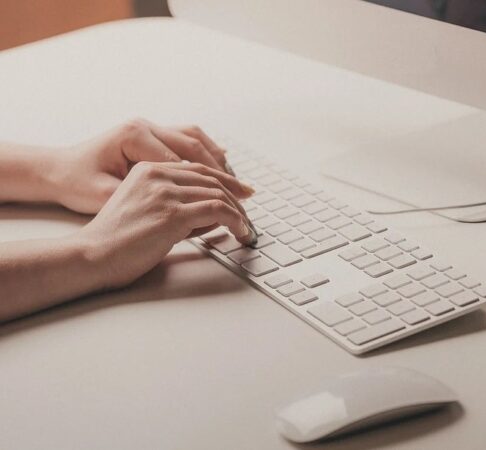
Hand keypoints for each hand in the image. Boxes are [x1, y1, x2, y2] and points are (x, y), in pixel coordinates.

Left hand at [51, 119, 241, 213]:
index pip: (183, 161)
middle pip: (195, 146)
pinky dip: (208, 150)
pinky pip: (188, 137)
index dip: (208, 185)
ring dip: (219, 160)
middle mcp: (144, 125)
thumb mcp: (106, 196)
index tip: (227, 204)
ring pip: (196, 137)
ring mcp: (149, 126)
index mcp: (134, 136)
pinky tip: (222, 165)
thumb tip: (181, 210)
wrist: (57, 169)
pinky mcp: (152, 133)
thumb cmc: (76, 183)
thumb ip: (145, 199)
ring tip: (238, 182)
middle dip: (223, 172)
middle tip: (245, 193)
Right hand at [76, 161, 255, 289]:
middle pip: (211, 179)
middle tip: (248, 210)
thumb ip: (177, 205)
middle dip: (236, 195)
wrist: (92, 255)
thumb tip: (214, 215)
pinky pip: (217, 210)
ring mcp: (165, 193)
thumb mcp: (146, 210)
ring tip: (245, 227)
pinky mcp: (172, 214)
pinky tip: (239, 231)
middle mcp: (157, 175)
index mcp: (148, 170)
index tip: (241, 191)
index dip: (224, 179)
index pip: (197, 169)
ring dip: (237, 211)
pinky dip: (234, 220)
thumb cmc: (116, 241)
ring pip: (217, 193)